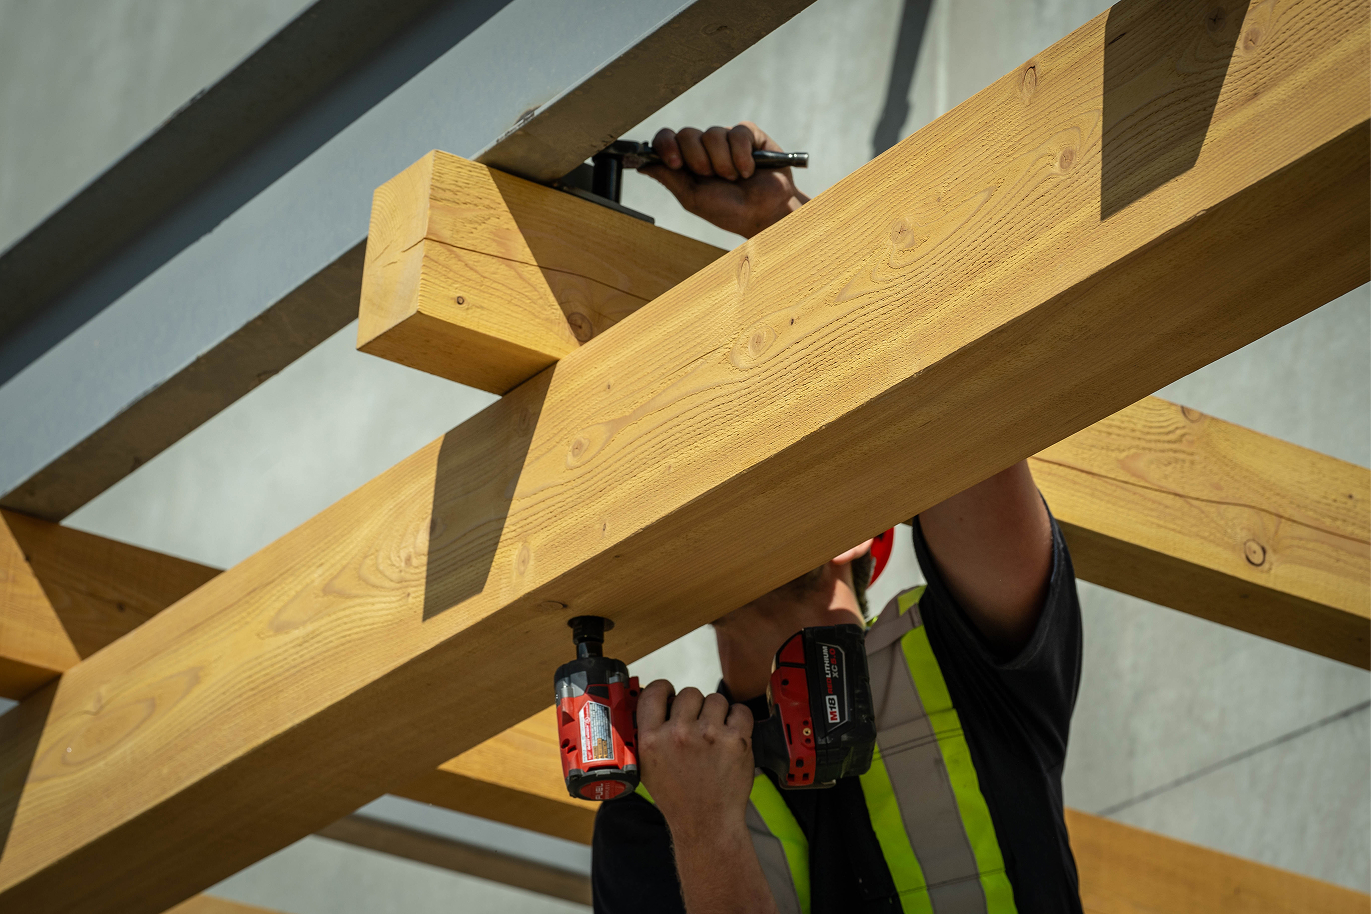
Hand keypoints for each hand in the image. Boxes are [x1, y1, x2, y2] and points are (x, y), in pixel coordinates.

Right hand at [636, 681, 754, 842]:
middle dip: (695, 707)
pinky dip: (739, 720)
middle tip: (697, 727)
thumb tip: (653, 704)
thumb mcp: (647, 767)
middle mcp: (678, 734)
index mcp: (651, 739)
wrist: (706, 823)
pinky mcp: (735, 740)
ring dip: (718, 714)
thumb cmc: (678, 797)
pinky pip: (740, 710)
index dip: (665, 689)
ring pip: (716, 699)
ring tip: (715, 736)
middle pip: (690, 693)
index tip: (671, 695)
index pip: (654, 692)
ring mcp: (709, 735)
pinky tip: (731, 736)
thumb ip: (647, 734)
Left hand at [641, 122, 808, 237]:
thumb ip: (669, 178)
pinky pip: (738, 133)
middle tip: (712, 177)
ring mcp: (727, 140)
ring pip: (713, 134)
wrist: (764, 214)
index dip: (667, 145)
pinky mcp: (750, 136)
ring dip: (723, 163)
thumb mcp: (692, 198)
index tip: (674, 163)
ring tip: (735, 178)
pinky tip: (749, 170)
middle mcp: (705, 148)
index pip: (667, 139)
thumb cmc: (728, 211)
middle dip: (699, 160)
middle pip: (687, 134)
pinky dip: (742, 156)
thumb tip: (641, 164)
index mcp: (687, 162)